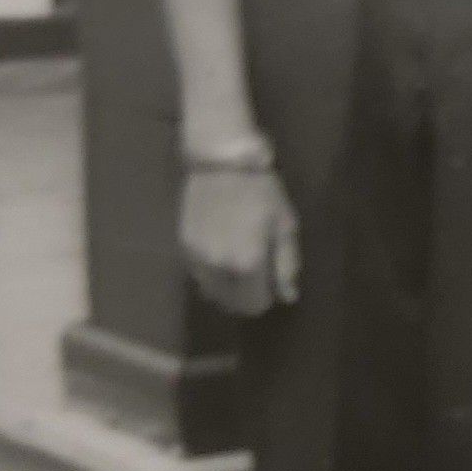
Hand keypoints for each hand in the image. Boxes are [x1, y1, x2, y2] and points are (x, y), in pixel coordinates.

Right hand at [180, 167, 298, 315]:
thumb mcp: (285, 225)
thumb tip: (287, 297)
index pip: (254, 305)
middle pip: (231, 303)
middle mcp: (218, 271)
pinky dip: (212, 273)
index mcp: (247, 265)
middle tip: (258, 272)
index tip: (272, 281)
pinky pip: (199, 275)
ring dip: (227, 287)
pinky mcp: (183, 249)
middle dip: (246, 295)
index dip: (267, 297)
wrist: (222, 165)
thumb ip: (286, 264)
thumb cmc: (262, 192)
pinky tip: (222, 251)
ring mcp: (196, 261)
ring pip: (212, 292)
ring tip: (240, 261)